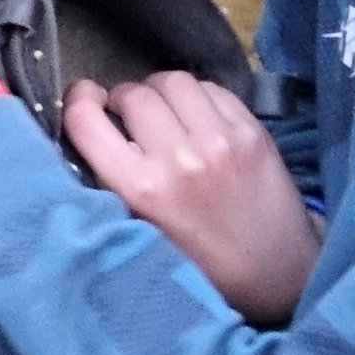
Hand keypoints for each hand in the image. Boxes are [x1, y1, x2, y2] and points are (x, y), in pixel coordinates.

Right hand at [64, 77, 322, 322]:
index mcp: (140, 190)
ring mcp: (220, 140)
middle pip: (134, 93)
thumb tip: (97, 124)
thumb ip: (114, 180)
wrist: (275, 273)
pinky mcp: (252, 132)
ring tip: (166, 114)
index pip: (86, 120)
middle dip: (124, 99)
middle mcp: (179, 158)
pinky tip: (200, 120)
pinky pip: (212, 89)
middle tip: (130, 117)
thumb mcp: (138, 229)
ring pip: (174, 81)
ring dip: (161, 92)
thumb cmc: (198, 263)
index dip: (78, 100)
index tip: (86, 102)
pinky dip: (198, 97)